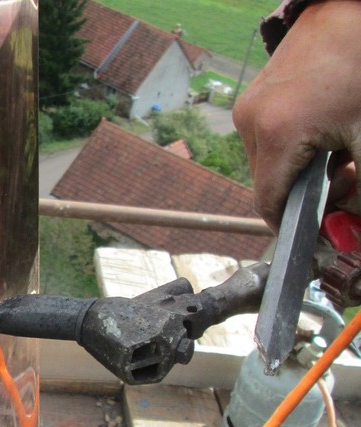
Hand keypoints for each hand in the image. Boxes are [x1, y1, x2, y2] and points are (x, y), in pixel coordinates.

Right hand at [233, 0, 360, 232]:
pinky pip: (267, 140)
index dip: (294, 226)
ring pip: (269, 164)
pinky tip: (324, 133)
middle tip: (346, 186)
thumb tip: (348, 228)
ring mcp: (248, 107)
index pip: (270, 203)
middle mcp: (252, 121)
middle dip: (305, 195)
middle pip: (268, 184)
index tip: (318, 234)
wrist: (352, 11)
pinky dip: (294, 148)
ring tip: (339, 153)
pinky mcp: (253, 98)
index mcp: (277, 133)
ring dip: (299, 171)